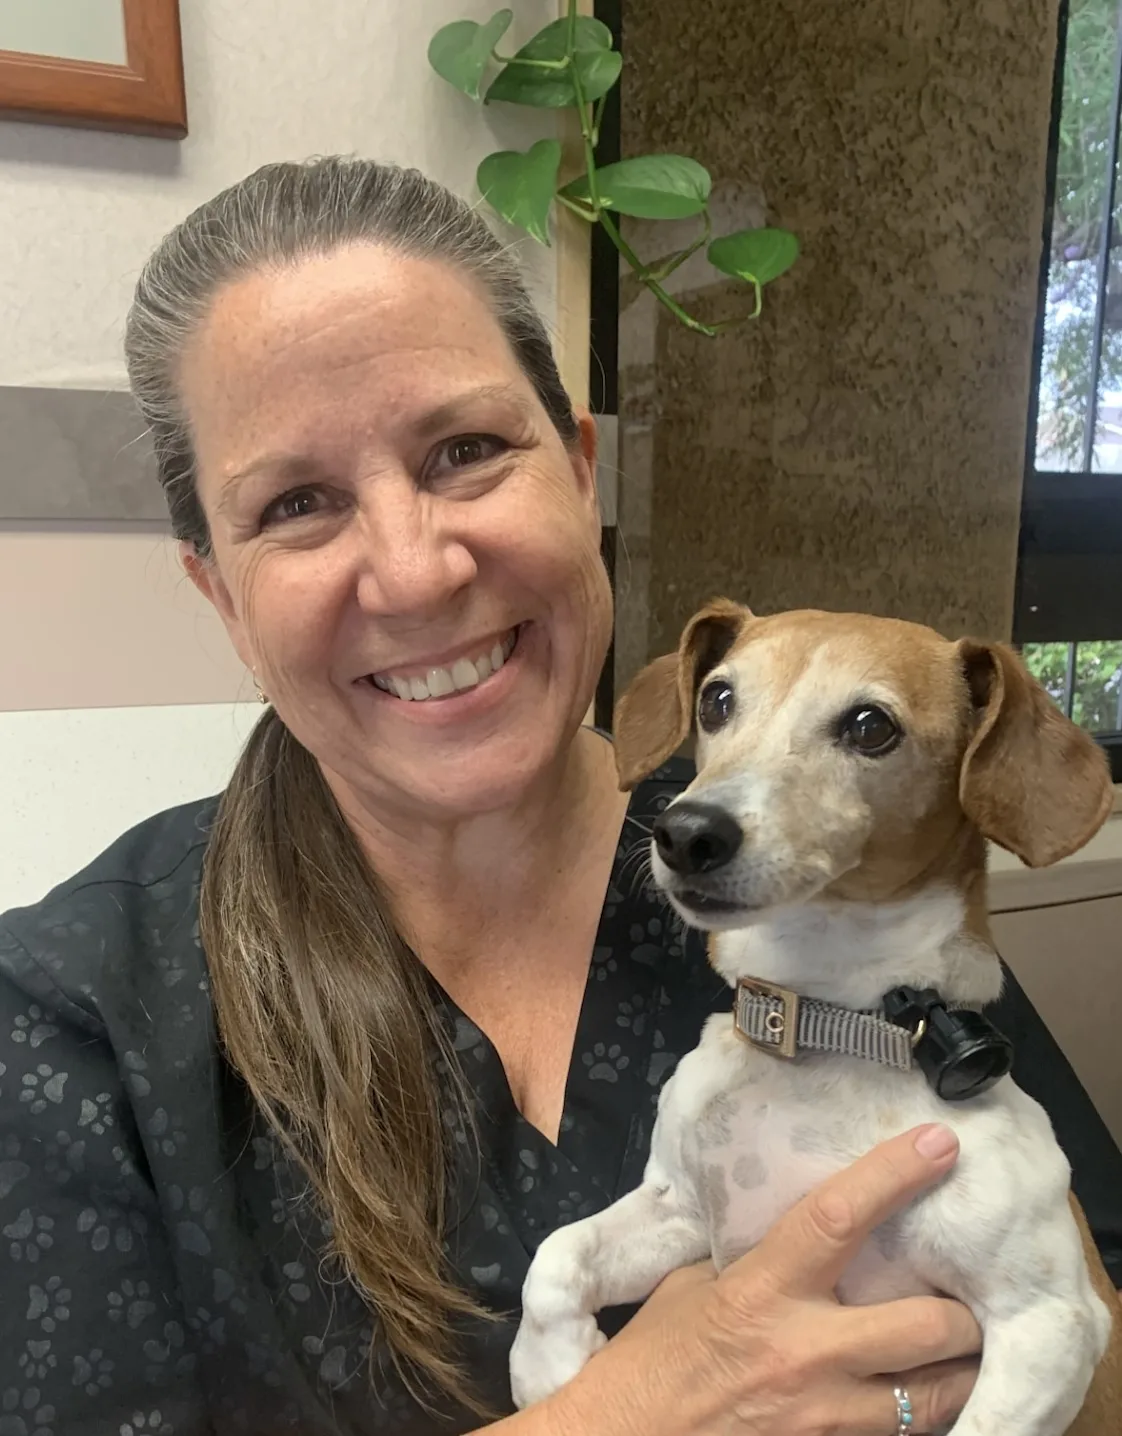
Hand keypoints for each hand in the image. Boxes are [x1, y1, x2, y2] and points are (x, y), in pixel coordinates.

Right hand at [549, 1124, 980, 1435]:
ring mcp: (824, 1419)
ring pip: (935, 1397)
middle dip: (964, 1312)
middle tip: (970, 1293)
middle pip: (928, 1327)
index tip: (939, 1144)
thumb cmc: (656, 1358)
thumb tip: (813, 1231)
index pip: (838, 1217)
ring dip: (960, 1371)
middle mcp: (805, 1355)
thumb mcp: (696, 1287)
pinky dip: (921, 1416)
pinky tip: (924, 1396)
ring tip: (968, 1348)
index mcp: (763, 1291)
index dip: (893, 1175)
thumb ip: (760, 1260)